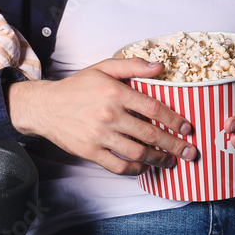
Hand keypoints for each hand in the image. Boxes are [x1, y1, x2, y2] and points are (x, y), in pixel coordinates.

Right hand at [9, 59, 198, 175]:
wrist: (44, 106)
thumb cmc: (76, 87)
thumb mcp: (102, 68)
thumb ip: (132, 66)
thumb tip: (160, 67)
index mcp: (114, 92)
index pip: (154, 108)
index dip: (174, 120)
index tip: (187, 128)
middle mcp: (108, 114)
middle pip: (151, 134)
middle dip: (175, 145)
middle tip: (190, 152)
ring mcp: (99, 135)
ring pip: (138, 153)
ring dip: (159, 159)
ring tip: (170, 161)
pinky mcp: (90, 151)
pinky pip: (119, 165)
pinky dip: (135, 169)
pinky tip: (143, 167)